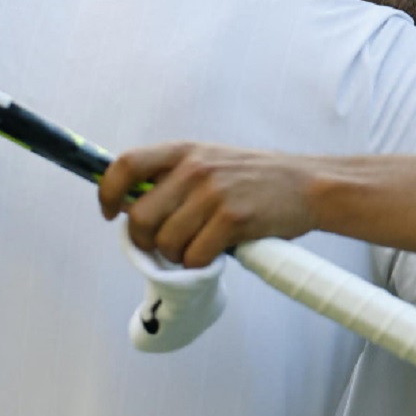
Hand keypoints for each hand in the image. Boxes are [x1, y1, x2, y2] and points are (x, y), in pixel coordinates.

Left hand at [98, 143, 321, 267]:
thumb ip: (172, 177)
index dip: (107, 192)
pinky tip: (216, 253)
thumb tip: (129, 206)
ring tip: (197, 247)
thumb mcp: (209, 161)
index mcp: (183, 151)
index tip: (109, 213)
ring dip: (176, 256)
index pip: (125, 165)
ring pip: (166, 243)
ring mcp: (213, 194)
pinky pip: (195, 257)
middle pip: (139, 217)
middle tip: (162, 247)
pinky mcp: (233, 219)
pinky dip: (200, 264)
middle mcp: (194, 168)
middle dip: (145, 242)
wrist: (307, 185)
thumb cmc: (254, 178)